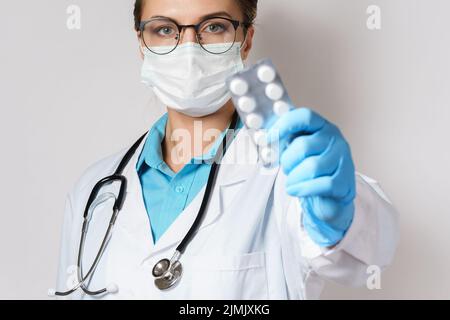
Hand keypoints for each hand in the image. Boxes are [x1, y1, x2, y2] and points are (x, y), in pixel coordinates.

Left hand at [266, 108, 355, 246]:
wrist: (329, 195)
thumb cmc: (309, 168)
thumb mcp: (296, 150)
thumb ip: (283, 140)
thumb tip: (262, 136)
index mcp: (322, 127)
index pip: (305, 117)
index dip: (283, 125)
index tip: (267, 139)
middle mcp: (336, 140)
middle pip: (303, 145)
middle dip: (288, 161)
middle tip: (287, 169)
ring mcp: (343, 160)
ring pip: (312, 167)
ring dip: (294, 178)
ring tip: (292, 182)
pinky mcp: (345, 181)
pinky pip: (321, 184)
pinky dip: (303, 189)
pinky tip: (295, 190)